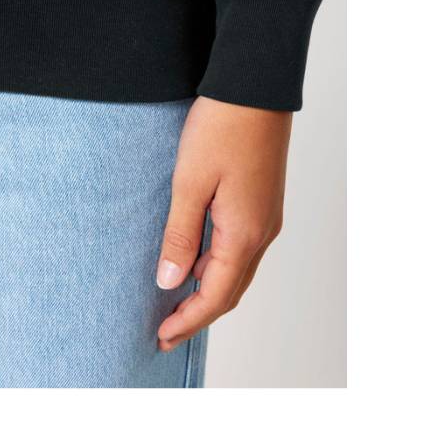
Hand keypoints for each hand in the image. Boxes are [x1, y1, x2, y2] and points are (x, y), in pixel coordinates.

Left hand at [156, 96, 291, 350]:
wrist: (253, 90)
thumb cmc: (221, 130)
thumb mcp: (190, 183)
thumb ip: (180, 235)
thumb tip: (170, 281)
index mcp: (244, 233)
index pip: (217, 295)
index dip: (189, 321)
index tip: (162, 337)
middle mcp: (261, 232)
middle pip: (231, 289)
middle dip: (198, 313)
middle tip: (166, 330)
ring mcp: (265, 216)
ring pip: (236, 269)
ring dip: (208, 290)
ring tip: (175, 301)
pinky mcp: (260, 201)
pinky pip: (239, 247)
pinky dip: (216, 265)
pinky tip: (194, 259)